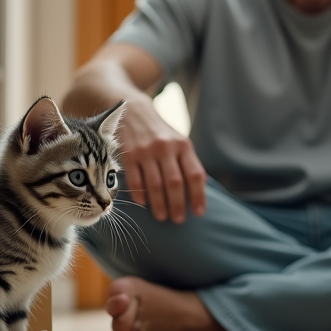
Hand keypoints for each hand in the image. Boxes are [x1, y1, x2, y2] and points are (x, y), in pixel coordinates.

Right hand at [117, 94, 206, 222]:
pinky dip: (139, 194)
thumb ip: (188, 162)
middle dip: (177, 204)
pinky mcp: (129, 154)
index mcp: (183, 145)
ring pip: (155, 184)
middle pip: (175, 182)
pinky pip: (135, 179)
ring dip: (159, 204)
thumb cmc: (159, 132)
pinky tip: (143, 204)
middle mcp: (166, 147)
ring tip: (162, 217)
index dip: (198, 195)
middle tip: (178, 220)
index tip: (199, 213)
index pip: (195, 174)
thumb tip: (201, 190)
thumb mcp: (178, 141)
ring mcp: (146, 151)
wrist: (132, 110)